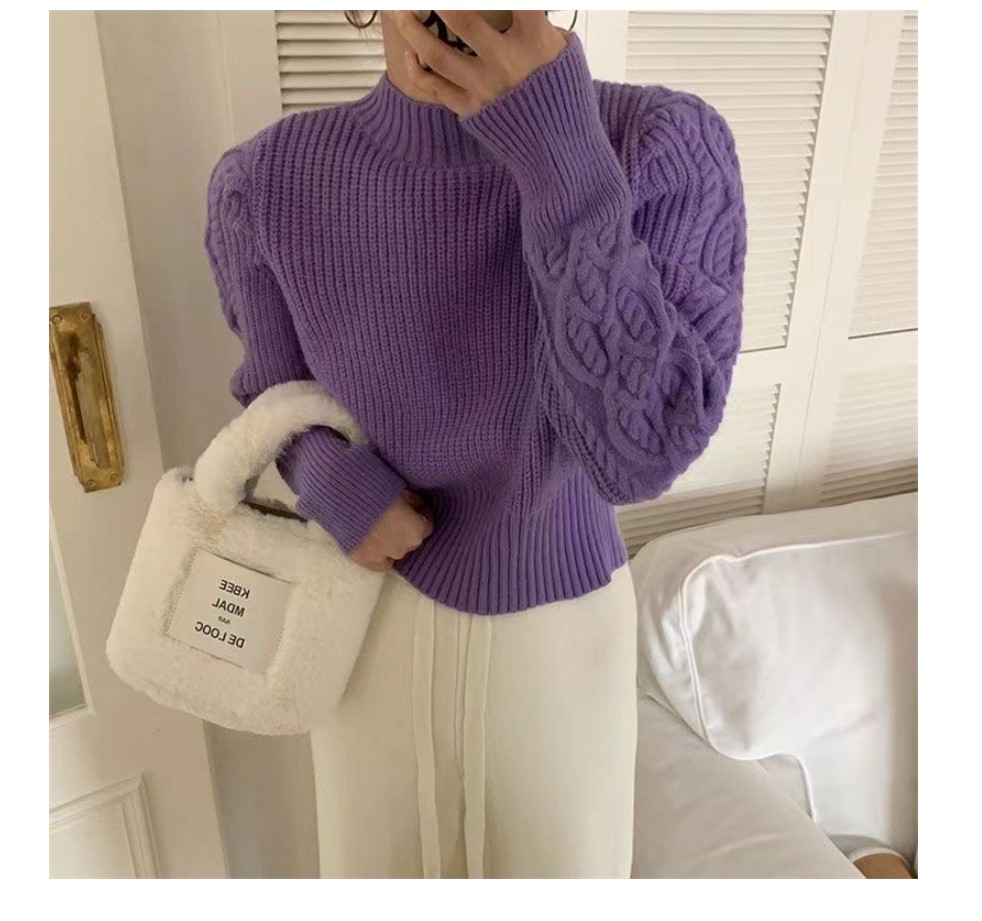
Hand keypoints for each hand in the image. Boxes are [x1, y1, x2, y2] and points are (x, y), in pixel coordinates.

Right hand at [348, 487, 434, 571]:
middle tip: (393, 517)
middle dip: (405, 530)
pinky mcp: (364, 560)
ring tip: (380, 528)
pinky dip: (378, 554)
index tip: (412, 509)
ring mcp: (383, 557)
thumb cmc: (378, 491)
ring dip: (391, 542)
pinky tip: (373, 543)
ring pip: (394, 552)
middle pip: (410, 540)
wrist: (347, 498)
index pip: (427, 526)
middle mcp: (403, 549)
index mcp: (416, 531)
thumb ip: (415, 504)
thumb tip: (418, 508)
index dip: (420, 516)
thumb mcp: (404, 491)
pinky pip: (378, 562)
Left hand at [394, 10, 569, 116]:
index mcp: (535, 41)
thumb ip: (541, 25)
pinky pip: (436, 89)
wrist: (559, 150)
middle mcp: (506, 63)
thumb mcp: (566, 54)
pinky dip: (418, 72)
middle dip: (441, 3)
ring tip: (399, 14)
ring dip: (413, 31)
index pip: (514, 0)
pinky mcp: (472, 111)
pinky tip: (410, 55)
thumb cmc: (563, 95)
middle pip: (463, 20)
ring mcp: (485, 88)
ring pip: (438, 55)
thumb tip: (519, 9)